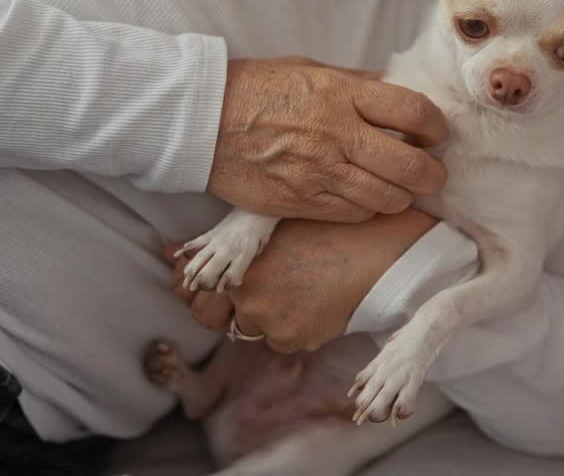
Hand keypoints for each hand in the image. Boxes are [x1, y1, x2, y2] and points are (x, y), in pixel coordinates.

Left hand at [164, 208, 436, 352]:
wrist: (391, 255)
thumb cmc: (338, 226)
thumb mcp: (279, 221)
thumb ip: (228, 239)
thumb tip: (171, 249)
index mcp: (241, 265)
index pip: (187, 286)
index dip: (192, 281)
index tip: (203, 275)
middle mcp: (251, 301)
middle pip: (208, 316)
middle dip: (218, 303)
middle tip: (245, 282)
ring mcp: (275, 326)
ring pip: (246, 327)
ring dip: (257, 312)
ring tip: (290, 284)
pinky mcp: (300, 341)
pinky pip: (279, 338)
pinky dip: (288, 323)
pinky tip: (311, 297)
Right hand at [208, 57, 448, 222]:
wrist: (200, 122)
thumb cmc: (255, 89)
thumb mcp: (310, 70)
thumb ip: (356, 84)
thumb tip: (395, 91)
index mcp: (342, 95)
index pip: (413, 112)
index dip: (436, 127)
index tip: (436, 134)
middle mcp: (337, 135)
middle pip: (410, 165)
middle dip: (432, 174)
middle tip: (432, 173)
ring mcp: (320, 173)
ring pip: (387, 198)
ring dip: (402, 196)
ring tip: (400, 188)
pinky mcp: (303, 203)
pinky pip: (355, 214)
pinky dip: (368, 209)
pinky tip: (364, 198)